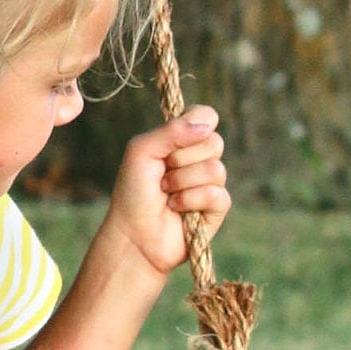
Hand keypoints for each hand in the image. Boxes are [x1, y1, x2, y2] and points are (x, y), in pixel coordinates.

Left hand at [104, 107, 230, 276]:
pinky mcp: (217, 208)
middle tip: (162, 173)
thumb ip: (171, 130)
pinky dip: (191, 201)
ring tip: (166, 194)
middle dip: (182, 159)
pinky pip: (218, 195)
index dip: (194, 125)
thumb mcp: (142, 150)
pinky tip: (176, 209)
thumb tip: (207, 127)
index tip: (173, 141)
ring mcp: (210, 182)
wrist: (133, 233)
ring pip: (216, 170)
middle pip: (215, 142)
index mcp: (183, 139)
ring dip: (183, 183)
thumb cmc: (133, 191)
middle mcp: (199, 158)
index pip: (206, 116)